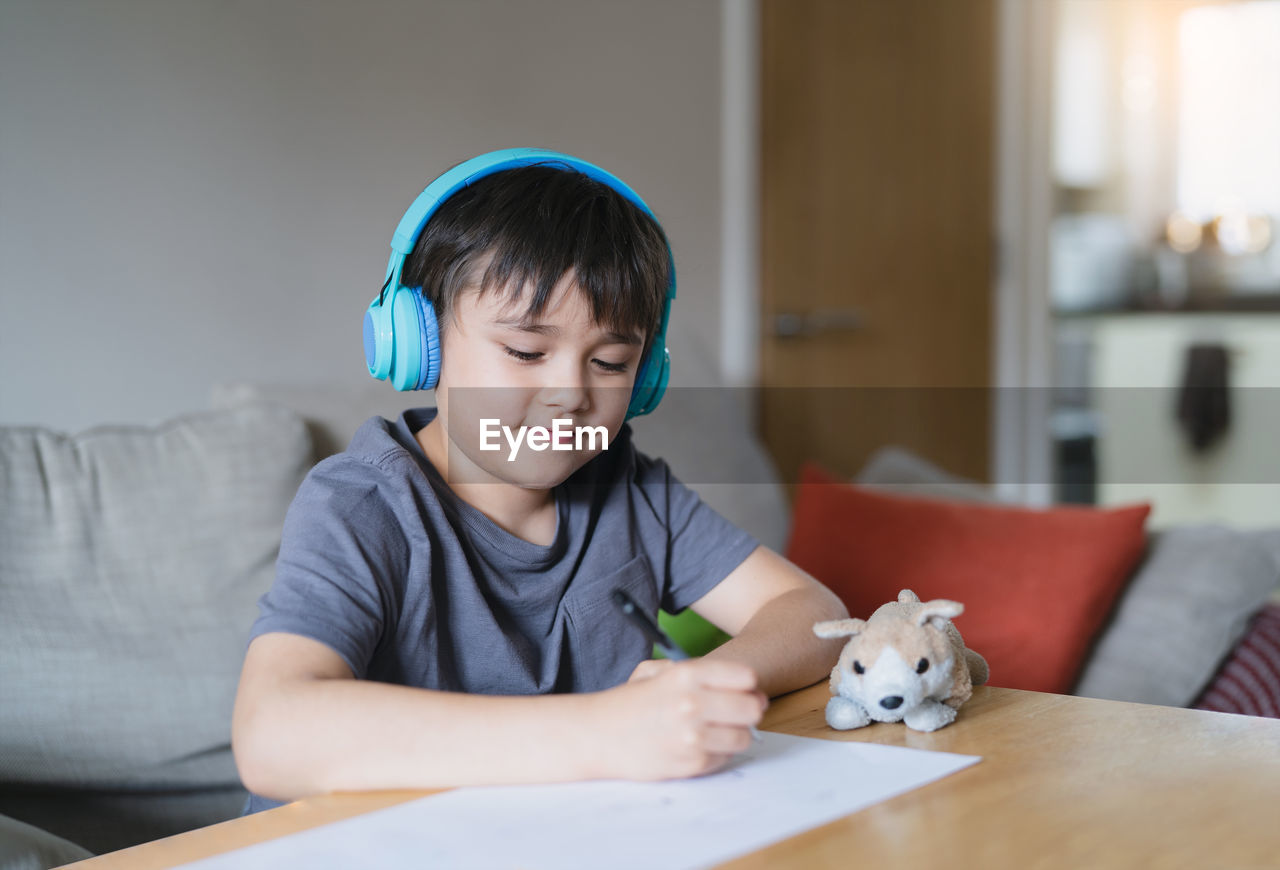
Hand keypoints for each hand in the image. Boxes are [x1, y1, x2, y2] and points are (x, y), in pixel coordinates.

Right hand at [595, 658, 766, 780]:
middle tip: (737, 712)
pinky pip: (725, 758)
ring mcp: (694, 736)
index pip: (746, 677)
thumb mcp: (654, 670)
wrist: (596, 736)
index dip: (747, 685)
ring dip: (734, 734)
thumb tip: (741, 684)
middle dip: (748, 710)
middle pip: (752, 708)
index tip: (742, 691)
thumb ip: (695, 671)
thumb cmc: (627, 703)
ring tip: (714, 731)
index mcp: (686, 674)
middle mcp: (693, 703)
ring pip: (743, 736)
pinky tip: (698, 746)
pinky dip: (717, 753)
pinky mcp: (692, 763)